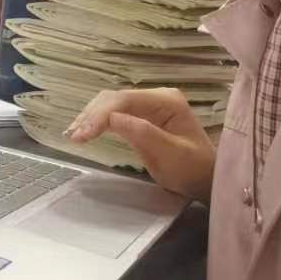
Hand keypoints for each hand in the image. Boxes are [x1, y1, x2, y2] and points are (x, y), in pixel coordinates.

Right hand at [65, 88, 215, 201]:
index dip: (100, 115)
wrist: (207, 182)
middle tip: (74, 137)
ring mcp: (147, 105)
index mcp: (165, 100)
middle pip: (114, 98)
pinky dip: (97, 122)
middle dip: (91, 115)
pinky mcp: (140, 116)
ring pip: (110, 104)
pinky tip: (84, 130)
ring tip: (73, 135)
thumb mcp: (171, 154)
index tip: (82, 135)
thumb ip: (142, 133)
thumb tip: (112, 119)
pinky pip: (114, 113)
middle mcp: (155, 96)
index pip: (124, 100)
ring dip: (90, 117)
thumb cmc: (193, 170)